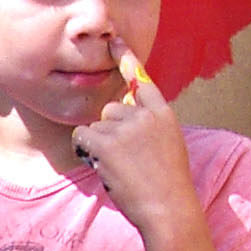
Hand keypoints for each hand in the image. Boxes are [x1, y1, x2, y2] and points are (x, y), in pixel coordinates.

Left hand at [70, 45, 201, 246]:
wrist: (168, 208)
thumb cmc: (167, 186)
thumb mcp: (167, 147)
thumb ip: (148, 127)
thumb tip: (118, 114)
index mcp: (163, 114)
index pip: (142, 80)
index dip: (126, 60)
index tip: (114, 42)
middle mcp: (145, 114)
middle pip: (111, 109)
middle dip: (110, 132)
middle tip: (126, 160)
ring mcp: (126, 127)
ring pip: (96, 126)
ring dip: (99, 147)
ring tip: (120, 169)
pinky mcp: (108, 142)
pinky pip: (82, 136)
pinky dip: (85, 151)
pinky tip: (102, 166)